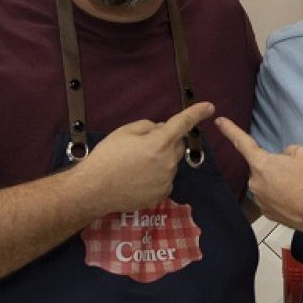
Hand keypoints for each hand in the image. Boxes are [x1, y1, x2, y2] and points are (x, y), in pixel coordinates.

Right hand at [76, 102, 215, 211]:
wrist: (94, 189)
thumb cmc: (107, 157)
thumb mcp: (125, 131)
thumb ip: (148, 127)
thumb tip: (161, 130)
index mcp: (159, 143)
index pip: (183, 123)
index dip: (196, 113)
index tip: (208, 107)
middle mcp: (168, 162)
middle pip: (177, 146)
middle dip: (166, 142)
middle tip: (143, 146)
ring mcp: (166, 181)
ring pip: (170, 164)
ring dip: (160, 160)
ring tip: (135, 165)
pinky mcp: (161, 195)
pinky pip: (165, 179)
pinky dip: (156, 176)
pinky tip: (137, 179)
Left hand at [215, 118, 302, 229]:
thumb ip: (287, 152)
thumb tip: (283, 160)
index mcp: (261, 164)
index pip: (242, 142)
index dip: (230, 130)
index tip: (219, 122)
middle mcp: (254, 182)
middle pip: (260, 168)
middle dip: (273, 167)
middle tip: (294, 172)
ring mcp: (260, 200)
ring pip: (266, 184)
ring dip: (277, 183)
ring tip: (297, 187)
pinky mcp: (267, 213)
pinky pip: (270, 199)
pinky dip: (280, 198)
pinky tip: (294, 199)